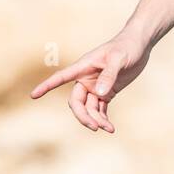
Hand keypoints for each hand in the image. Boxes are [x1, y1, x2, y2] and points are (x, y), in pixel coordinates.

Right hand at [28, 33, 150, 133]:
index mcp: (84, 66)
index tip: (33, 95)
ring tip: (108, 128)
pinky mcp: (106, 92)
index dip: (47, 86)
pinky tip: (110, 128)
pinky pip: (100, 109)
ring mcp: (95, 87)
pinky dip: (103, 119)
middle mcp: (86, 78)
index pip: (61, 77)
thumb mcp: (119, 59)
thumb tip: (100, 95)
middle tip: (94, 127)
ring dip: (96, 120)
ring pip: (88, 109)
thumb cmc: (127, 46)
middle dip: (82, 116)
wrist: (139, 45)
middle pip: (76, 102)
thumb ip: (109, 75)